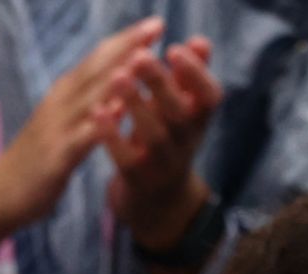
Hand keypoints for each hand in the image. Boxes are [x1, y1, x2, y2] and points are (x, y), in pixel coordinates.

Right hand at [0, 17, 163, 272]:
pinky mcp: (55, 157)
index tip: (156, 23)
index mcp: (64, 94)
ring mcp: (56, 129)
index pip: (98, 59)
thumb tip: (114, 83)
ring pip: (90, 98)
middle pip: (97, 69)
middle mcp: (60, 103)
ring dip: (117, 77)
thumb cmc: (36, 159)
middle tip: (157, 25)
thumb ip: (84, 102)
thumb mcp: (62, 123)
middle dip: (128, 46)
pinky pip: (80, 138)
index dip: (126, 40)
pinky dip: (99, 123)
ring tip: (144, 59)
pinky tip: (118, 113)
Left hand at [96, 37, 221, 250]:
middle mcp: (186, 143)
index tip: (174, 49)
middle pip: (180, 114)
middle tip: (140, 56)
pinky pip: (126, 159)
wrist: (157, 198)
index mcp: (199, 121)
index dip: (196, 74)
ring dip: (136, 106)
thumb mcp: (183, 110)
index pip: (210, 97)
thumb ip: (190, 77)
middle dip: (161, 84)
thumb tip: (200, 42)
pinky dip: (112, 136)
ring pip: (154, 136)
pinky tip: (97, 112)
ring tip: (118, 77)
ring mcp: (163, 164)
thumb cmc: (168, 138)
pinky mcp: (137, 179)